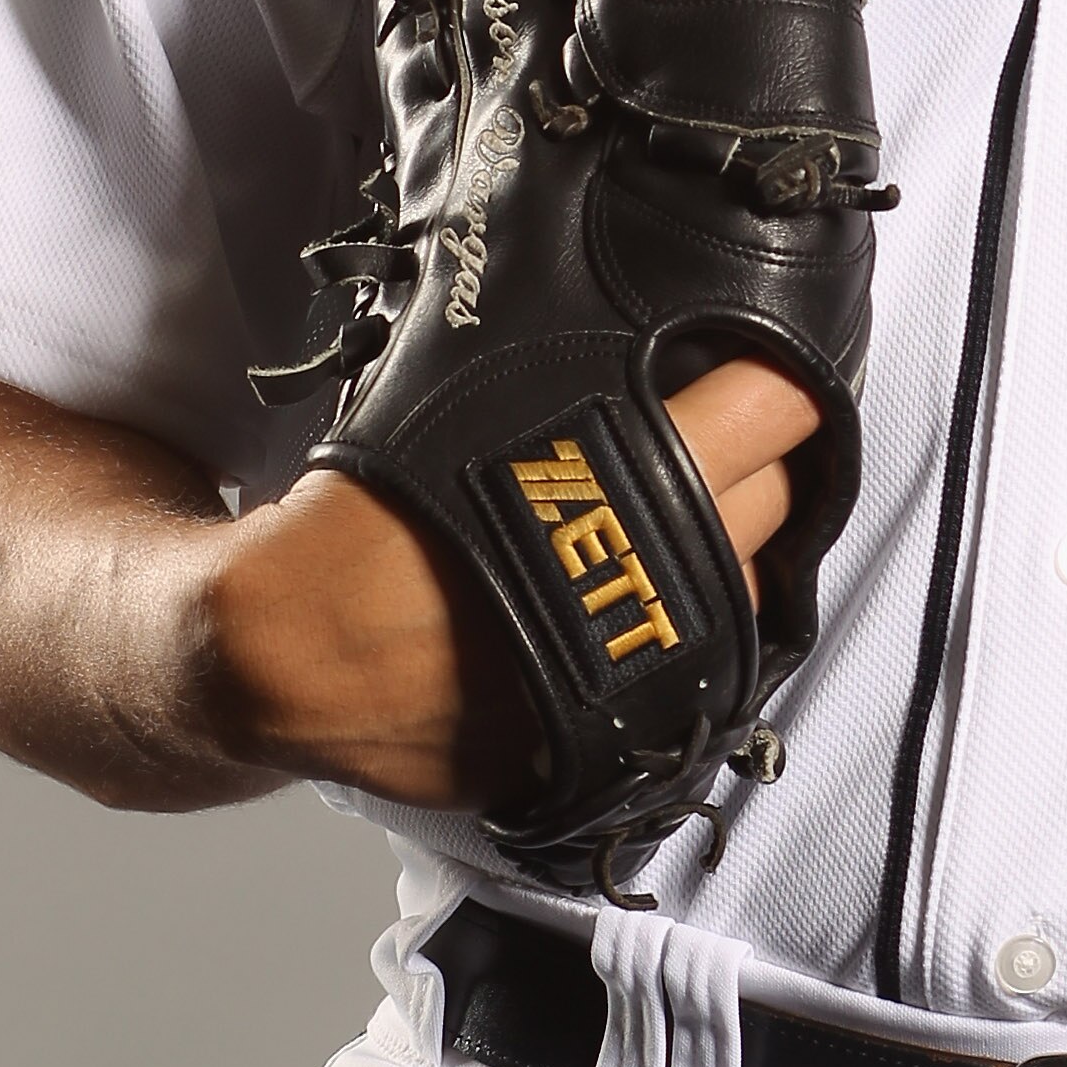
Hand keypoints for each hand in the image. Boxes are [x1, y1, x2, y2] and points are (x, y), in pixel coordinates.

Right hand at [202, 356, 823, 805]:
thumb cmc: (352, 523)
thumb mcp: (446, 410)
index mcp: (605, 476)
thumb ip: (550, 383)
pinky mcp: (605, 736)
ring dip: (737, 557)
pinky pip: (692, 677)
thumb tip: (643, 331)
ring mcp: (630, 665)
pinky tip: (650, 606)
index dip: (785, 386)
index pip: (764, 410)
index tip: (789, 374)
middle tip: (739, 441)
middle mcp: (636, 574)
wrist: (277, 654)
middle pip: (769, 504)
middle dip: (766, 468)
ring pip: (747, 598)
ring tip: (694, 523)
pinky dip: (683, 637)